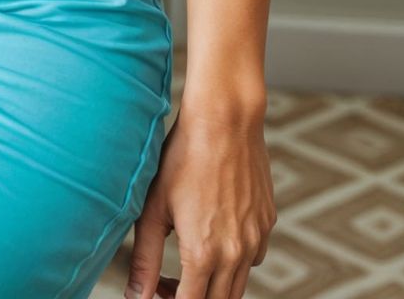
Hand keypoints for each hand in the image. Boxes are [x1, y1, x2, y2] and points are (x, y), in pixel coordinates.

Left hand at [125, 104, 276, 298]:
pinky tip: (214, 236)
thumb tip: (136, 296)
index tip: (156, 292)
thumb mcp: (153, 208)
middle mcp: (236, 254)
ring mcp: (257, 238)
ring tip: (187, 264)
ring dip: (213, 284)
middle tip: (165, 283)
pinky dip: (234, 261)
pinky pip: (254, 257)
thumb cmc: (181, 159)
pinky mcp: (267, 222)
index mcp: (204, 254)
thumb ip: (145, 258)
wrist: (224, 122)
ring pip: (238, 285)